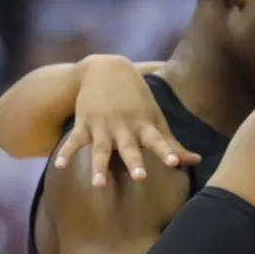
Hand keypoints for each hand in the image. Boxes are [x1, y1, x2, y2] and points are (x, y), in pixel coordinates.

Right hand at [57, 55, 200, 186]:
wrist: (106, 68)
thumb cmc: (137, 99)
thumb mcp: (155, 117)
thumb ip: (172, 144)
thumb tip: (195, 161)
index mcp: (143, 126)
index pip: (158, 140)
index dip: (166, 151)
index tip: (174, 163)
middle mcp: (123, 127)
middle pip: (129, 148)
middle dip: (134, 162)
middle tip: (140, 178)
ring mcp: (102, 126)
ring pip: (100, 150)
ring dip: (99, 167)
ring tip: (98, 185)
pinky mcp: (84, 124)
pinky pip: (74, 141)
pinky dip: (66, 152)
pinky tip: (58, 166)